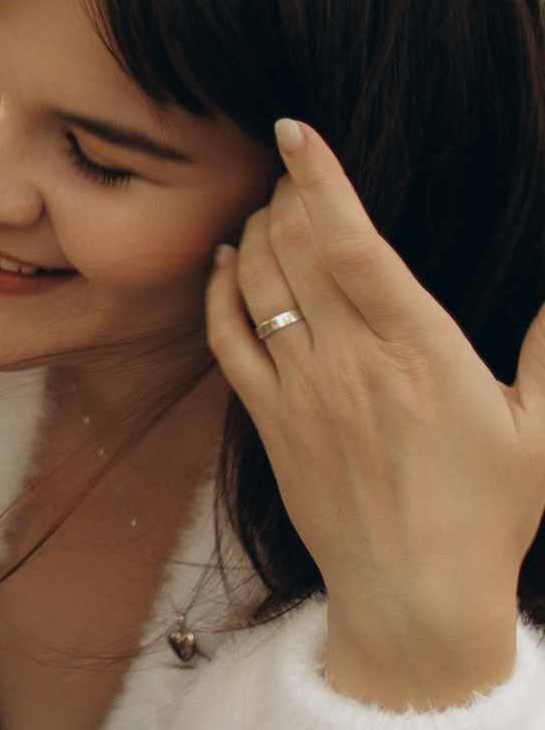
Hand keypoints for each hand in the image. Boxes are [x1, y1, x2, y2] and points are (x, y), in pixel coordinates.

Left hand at [210, 121, 544, 712]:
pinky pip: (228, 341)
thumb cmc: (488, 515)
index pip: (355, 242)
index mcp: (420, 350)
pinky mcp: (270, 425)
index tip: (298, 130)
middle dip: (287, 193)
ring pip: (258, 284)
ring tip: (270, 204)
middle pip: (297, 248)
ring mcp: (302, 393)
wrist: (416, 598)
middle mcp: (350, 362)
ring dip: (256, 231)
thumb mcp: (540, 429)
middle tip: (293, 168)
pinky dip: (218, 292)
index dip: (323, 179)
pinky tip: (224, 262)